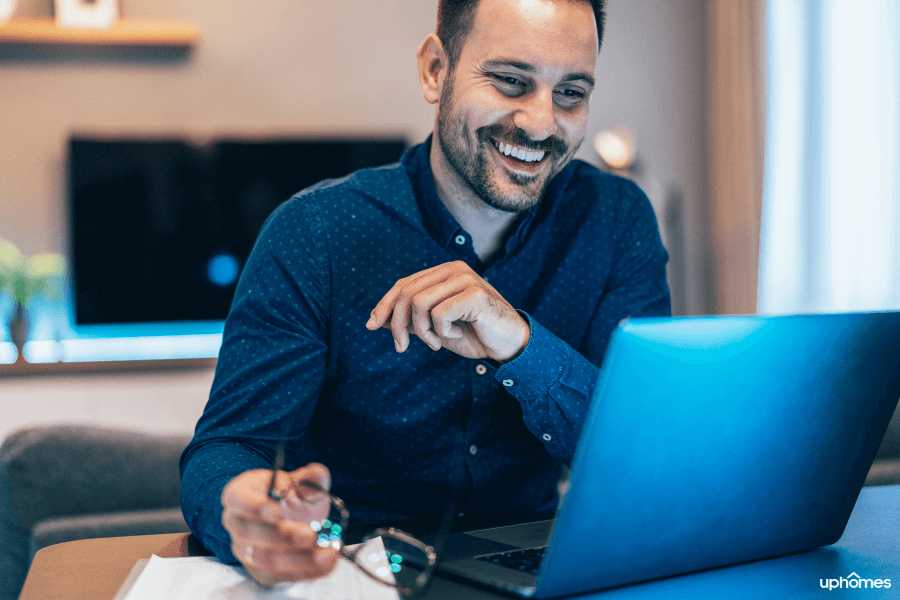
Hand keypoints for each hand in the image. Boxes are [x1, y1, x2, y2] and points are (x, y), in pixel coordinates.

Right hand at [221, 463, 337, 587]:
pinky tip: (327, 563)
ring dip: (298, 559)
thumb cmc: (287, 495)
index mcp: (240, 494)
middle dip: (282, 536)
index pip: (238, 499)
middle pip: (250, 533)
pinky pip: (279, 576)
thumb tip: (318, 474)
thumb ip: (309, 477)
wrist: (286, 517)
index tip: (278, 510)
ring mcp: (245, 550)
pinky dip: (306, 571)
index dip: (255, 507)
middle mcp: (237, 523)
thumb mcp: (297, 480)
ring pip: (264, 559)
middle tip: (310, 535)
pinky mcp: (259, 571)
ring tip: (326, 553)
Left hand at [366, 261, 529, 362]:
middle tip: (400, 347)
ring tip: (435, 343)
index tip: (372, 325)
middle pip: (407, 293)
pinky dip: (441, 332)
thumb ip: (410, 319)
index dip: (384, 305)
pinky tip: (454, 335)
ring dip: (422, 331)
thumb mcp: (435, 327)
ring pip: (419, 303)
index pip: (404, 284)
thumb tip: (377, 319)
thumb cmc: (474, 334)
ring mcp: (465, 279)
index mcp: (444, 272)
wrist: (507, 345)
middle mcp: (454, 270)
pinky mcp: (475, 294)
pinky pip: (439, 314)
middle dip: (396, 324)